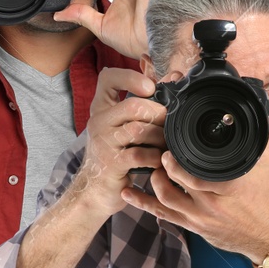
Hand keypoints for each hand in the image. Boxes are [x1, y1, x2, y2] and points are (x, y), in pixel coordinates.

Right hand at [70, 71, 166, 219]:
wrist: (94, 190)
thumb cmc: (117, 155)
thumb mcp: (124, 127)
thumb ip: (144, 105)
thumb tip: (174, 77)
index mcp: (102, 108)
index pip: (108, 78)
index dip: (131, 77)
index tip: (150, 88)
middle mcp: (99, 122)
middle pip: (134, 106)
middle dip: (159, 114)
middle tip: (168, 126)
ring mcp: (103, 142)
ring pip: (140, 130)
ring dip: (160, 138)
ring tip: (165, 145)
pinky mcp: (112, 163)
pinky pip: (141, 154)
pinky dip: (156, 158)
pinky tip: (158, 161)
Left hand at [121, 126, 268, 263]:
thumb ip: (265, 135)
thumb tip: (260, 109)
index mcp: (228, 186)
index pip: (194, 170)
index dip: (177, 158)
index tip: (171, 144)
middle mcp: (211, 203)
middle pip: (175, 181)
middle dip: (163, 164)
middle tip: (159, 150)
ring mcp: (200, 217)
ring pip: (165, 198)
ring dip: (153, 180)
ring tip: (153, 166)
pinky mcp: (194, 227)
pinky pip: (163, 215)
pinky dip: (143, 203)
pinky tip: (130, 192)